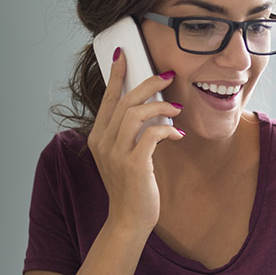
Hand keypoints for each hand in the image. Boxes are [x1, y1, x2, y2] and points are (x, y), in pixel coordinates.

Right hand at [87, 48, 183, 231]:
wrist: (129, 219)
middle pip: (125, 100)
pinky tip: (176, 134)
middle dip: (148, 83)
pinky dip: (167, 129)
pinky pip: (152, 135)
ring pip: (136, 114)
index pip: (108, 98)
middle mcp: (103, 142)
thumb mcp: (124, 156)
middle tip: (168, 75)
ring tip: (176, 109)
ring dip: (161, 107)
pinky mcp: (133, 165)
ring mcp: (116, 154)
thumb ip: (130, 134)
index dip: (116, 75)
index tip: (124, 55)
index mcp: (98, 137)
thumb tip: (150, 109)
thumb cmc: (131, 186)